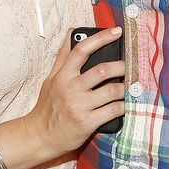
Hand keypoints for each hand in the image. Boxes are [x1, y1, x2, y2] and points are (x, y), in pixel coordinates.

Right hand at [25, 27, 124, 157]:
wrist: (39, 136)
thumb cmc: (47, 106)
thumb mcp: (51, 79)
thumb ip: (63, 56)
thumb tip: (72, 32)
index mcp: (63, 76)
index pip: (82, 50)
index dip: (101, 38)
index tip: (117, 32)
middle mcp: (71, 89)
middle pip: (102, 70)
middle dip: (122, 66)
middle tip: (130, 66)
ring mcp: (79, 106)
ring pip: (111, 91)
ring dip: (125, 88)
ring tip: (129, 87)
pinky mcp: (87, 123)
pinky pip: (113, 111)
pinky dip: (123, 106)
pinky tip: (125, 104)